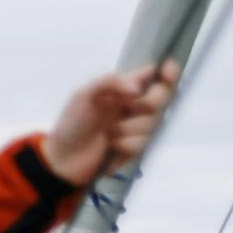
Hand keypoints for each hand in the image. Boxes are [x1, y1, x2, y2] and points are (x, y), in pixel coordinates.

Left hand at [43, 59, 177, 184]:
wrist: (62, 160)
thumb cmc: (71, 124)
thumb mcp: (82, 96)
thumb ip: (109, 82)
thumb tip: (137, 87)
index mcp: (124, 88)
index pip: (157, 75)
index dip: (169, 72)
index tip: (168, 74)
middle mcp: (135, 105)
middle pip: (163, 98)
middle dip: (148, 104)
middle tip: (127, 109)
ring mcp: (138, 127)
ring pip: (155, 122)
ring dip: (129, 129)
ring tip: (108, 134)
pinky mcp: (137, 147)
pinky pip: (145, 143)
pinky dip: (126, 145)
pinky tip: (111, 147)